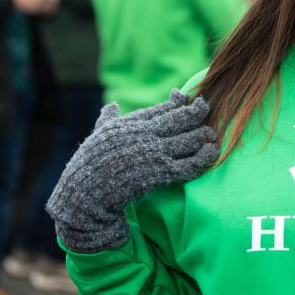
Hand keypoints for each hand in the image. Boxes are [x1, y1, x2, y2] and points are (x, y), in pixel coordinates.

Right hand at [46, 90, 219, 252]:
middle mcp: (144, 135)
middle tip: (207, 113)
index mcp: (131, 122)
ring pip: (190, 139)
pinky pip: (189, 164)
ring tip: (211, 136)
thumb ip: (107, 118)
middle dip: (198, 113)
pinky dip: (204, 158)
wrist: (84, 194)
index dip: (181, 101)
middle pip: (182, 118)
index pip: (165, 106)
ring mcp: (153, 154)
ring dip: (204, 136)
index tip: (190, 101)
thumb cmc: (88, 164)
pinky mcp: (159, 174)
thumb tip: (113, 105)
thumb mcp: (97, 134)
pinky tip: (211, 153)